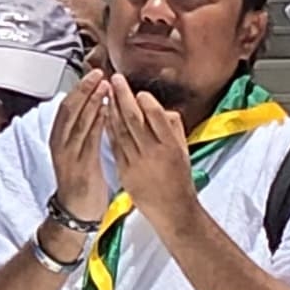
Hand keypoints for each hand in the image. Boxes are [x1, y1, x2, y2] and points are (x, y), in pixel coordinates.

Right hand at [46, 74, 117, 223]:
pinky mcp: (80, 165)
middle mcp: (60, 143)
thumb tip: (98, 106)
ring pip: (78, 121)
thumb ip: (87, 131)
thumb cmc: (83, 181)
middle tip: (99, 73)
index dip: (81, 89)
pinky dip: (97, 122)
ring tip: (104, 86)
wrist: (76, 211)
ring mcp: (68, 154)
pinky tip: (107, 110)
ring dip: (92, 101)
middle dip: (84, 89)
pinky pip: (88, 138)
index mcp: (59, 138)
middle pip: (70, 109)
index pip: (68, 106)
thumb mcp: (81, 152)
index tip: (94, 74)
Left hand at [107, 85, 204, 226]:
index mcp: (171, 146)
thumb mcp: (184, 151)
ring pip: (120, 130)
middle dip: (123, 96)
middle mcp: (153, 152)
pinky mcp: (125, 171)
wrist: (172, 211)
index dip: (144, 100)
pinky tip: (104, 115)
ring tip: (107, 92)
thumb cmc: (180, 180)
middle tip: (115, 79)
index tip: (138, 90)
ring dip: (112, 108)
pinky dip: (109, 128)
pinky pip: (114, 145)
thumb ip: (173, 128)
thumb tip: (161, 108)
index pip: (156, 115)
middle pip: (134, 118)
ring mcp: (136, 162)